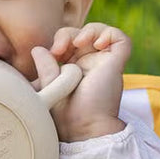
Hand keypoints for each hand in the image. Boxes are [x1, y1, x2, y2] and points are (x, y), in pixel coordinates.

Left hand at [32, 23, 130, 141]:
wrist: (83, 129)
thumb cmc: (66, 115)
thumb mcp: (51, 87)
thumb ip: (46, 68)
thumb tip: (37, 49)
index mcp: (74, 69)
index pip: (69, 42)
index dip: (60, 39)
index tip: (52, 53)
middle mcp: (90, 64)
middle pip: (83, 34)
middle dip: (68, 33)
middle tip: (59, 49)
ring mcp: (104, 64)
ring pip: (102, 32)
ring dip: (89, 29)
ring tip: (79, 42)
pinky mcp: (116, 64)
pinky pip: (121, 39)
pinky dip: (110, 34)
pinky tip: (98, 43)